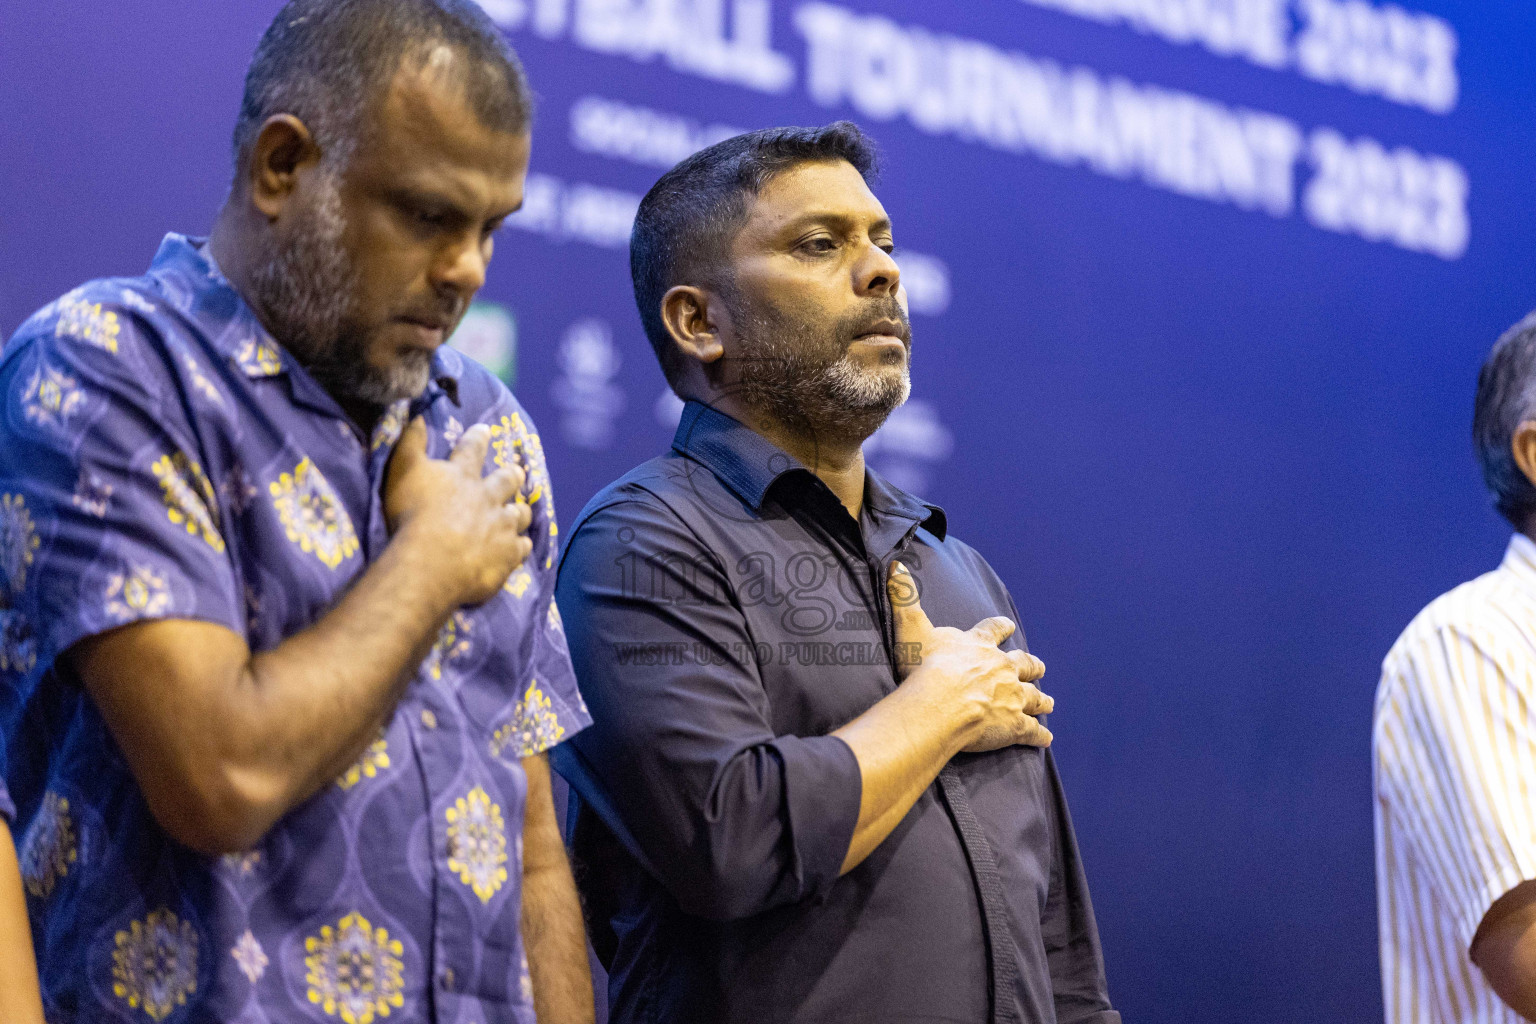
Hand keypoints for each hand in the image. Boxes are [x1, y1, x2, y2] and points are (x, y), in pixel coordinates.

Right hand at [384, 418, 532, 605]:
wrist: (431, 560)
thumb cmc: (412, 514)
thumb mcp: (403, 471)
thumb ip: (410, 443)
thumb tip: (415, 414)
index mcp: (463, 475)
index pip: (472, 450)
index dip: (478, 438)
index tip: (487, 430)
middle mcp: (488, 497)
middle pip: (506, 481)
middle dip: (512, 475)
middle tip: (517, 472)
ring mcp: (502, 526)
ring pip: (519, 515)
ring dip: (520, 512)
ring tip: (521, 512)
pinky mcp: (508, 554)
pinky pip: (522, 548)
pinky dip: (522, 546)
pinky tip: (521, 548)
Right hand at [888, 561, 1053, 751]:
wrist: (939, 704)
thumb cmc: (924, 667)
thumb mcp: (912, 627)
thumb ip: (904, 596)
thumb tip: (895, 564)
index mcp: (980, 646)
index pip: (995, 630)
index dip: (1002, 628)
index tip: (1010, 626)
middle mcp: (1002, 669)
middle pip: (1024, 664)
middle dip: (1032, 666)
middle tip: (1040, 667)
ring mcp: (1012, 698)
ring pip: (1034, 697)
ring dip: (1042, 700)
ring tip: (1049, 703)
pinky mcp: (1014, 725)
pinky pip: (1032, 731)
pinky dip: (1039, 736)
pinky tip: (1045, 740)